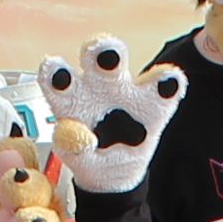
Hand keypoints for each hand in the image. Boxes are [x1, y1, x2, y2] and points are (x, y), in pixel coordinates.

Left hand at [44, 38, 188, 194]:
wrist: (118, 171)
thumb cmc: (93, 156)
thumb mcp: (81, 160)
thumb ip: (73, 148)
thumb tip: (68, 131)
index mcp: (72, 99)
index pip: (60, 81)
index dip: (55, 73)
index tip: (52, 66)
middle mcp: (99, 86)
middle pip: (96, 60)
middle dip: (96, 51)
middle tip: (95, 50)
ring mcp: (127, 92)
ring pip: (124, 68)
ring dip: (119, 58)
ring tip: (118, 55)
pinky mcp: (154, 104)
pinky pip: (164, 90)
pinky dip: (167, 84)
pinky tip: (170, 81)